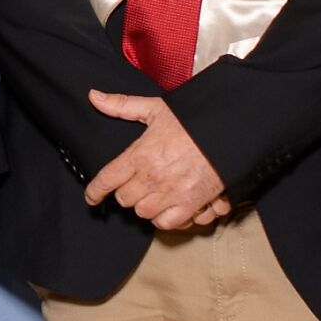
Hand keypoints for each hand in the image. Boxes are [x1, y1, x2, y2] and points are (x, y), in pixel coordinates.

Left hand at [81, 90, 232, 232]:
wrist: (228, 132)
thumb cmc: (193, 121)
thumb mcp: (156, 108)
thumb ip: (122, 105)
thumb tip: (95, 97)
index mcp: (140, 154)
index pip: (106, 180)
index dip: (95, 191)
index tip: (92, 197)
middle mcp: (152, 177)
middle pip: (124, 199)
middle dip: (126, 193)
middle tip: (135, 185)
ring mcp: (171, 193)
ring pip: (143, 213)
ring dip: (145, 205)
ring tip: (152, 195)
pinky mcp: (190, 205)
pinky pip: (168, 223)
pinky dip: (166, 218)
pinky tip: (169, 207)